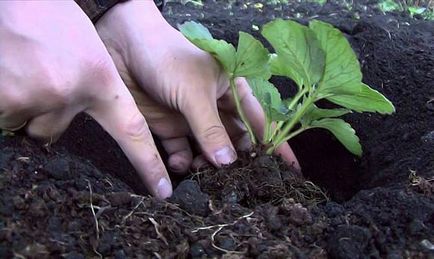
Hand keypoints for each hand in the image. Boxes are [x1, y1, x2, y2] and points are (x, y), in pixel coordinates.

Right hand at [0, 1, 171, 198]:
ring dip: (25, 102)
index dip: (147, 164)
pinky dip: (6, 98)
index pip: (132, 132)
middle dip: (45, 112)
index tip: (162, 190)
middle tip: (41, 76)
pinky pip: (6, 116)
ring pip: (30, 122)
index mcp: (100, 80)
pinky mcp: (6, 99)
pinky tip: (11, 70)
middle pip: (54, 130)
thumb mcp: (88, 51)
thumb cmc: (54, 16)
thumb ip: (90, 90)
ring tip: (26, 67)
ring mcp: (37, 96)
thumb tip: (73, 125)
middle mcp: (71, 92)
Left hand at [95, 0, 299, 171]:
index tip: (289, 169)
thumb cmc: (167, 56)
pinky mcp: (168, 127)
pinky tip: (182, 167)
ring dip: (209, 166)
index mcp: (232, 90)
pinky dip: (183, 163)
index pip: (260, 121)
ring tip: (207, 178)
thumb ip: (211, 129)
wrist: (121, 46)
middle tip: (240, 184)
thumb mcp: (195, 92)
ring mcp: (192, 118)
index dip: (276, 144)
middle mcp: (215, 107)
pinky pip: (181, 152)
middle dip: (238, 162)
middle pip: (234, 141)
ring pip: (208, 151)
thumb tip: (229, 163)